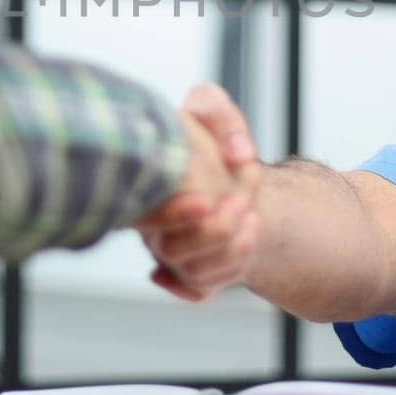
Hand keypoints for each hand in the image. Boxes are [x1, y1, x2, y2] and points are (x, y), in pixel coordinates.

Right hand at [135, 84, 263, 301]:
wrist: (227, 169)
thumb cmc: (204, 137)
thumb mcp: (209, 106)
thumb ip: (219, 114)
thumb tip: (238, 153)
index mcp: (144, 190)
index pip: (142, 216)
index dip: (172, 215)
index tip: (205, 199)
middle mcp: (151, 228)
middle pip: (170, 252)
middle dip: (211, 233)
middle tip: (239, 203)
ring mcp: (171, 252)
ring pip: (194, 274)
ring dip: (230, 250)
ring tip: (253, 217)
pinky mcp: (192, 271)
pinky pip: (204, 288)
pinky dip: (233, 267)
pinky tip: (250, 232)